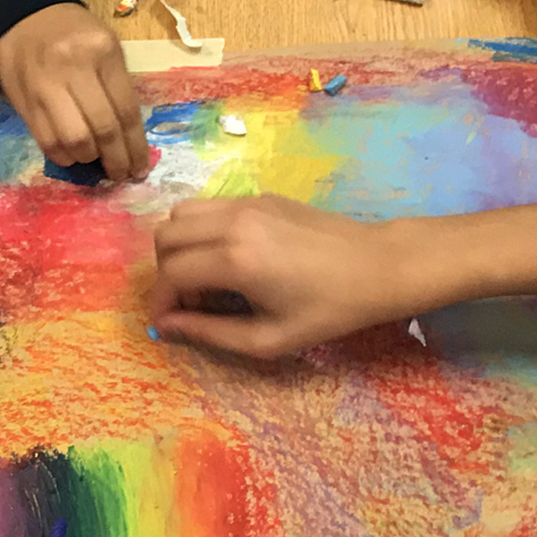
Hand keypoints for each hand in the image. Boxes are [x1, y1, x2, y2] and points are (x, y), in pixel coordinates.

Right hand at [0, 4, 149, 181]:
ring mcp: (46, 86)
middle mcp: (74, 68)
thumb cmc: (72, 32)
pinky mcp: (25, 101)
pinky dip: (63, 156)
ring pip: (74, 140)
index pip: (126, 109)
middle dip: (115, 160)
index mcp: (102, 51)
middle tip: (120, 174)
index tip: (140, 168)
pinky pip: (47, 141)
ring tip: (94, 159)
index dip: (135, 146)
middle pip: (102, 128)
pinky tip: (71, 155)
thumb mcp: (105, 44)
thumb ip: (117, 85)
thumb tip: (129, 138)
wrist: (23, 15)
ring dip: (88, 158)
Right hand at [150, 195, 431, 356]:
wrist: (377, 267)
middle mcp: (233, 223)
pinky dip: (202, 231)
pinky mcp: (260, 197)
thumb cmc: (328, 311)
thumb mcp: (268, 338)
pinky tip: (229, 259)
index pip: (170, 273)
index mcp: (235, 260)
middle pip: (166, 237)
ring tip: (204, 277)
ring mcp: (246, 203)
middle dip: (165, 273)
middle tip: (188, 301)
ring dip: (179, 246)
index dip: (160, 302)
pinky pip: (210, 207)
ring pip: (182, 214)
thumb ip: (210, 333)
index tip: (167, 323)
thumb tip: (167, 326)